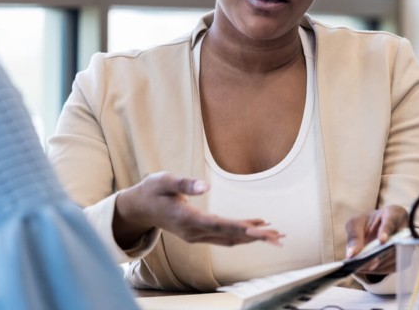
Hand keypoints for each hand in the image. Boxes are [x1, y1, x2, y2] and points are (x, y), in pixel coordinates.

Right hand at [113, 171, 283, 248]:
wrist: (139, 207)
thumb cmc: (152, 190)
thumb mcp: (164, 180)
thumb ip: (184, 183)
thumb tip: (206, 186)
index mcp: (186, 219)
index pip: (218, 225)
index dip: (240, 227)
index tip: (259, 230)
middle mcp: (194, 232)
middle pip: (230, 236)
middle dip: (255, 236)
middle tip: (279, 237)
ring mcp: (197, 235)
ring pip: (230, 239)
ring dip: (253, 237)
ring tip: (276, 235)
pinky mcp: (199, 233)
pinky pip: (225, 235)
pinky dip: (243, 232)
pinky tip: (258, 226)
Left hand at [344, 205, 407, 275]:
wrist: (377, 230)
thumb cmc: (367, 224)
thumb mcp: (356, 224)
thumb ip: (354, 236)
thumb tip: (352, 255)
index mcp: (394, 214)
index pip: (392, 221)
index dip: (387, 230)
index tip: (382, 240)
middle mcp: (405, 230)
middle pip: (394, 245)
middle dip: (378, 255)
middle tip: (364, 263)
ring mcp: (407, 246)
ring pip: (393, 258)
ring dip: (377, 264)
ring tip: (362, 267)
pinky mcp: (404, 259)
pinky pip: (392, 267)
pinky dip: (379, 269)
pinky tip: (368, 268)